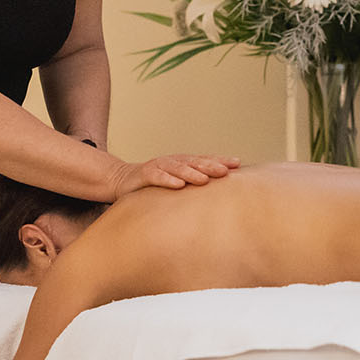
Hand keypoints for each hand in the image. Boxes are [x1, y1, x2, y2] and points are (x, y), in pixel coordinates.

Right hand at [108, 153, 240, 198]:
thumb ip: (193, 189)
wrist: (122, 181)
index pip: (205, 160)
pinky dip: (168, 179)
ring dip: (192, 173)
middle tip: (226, 171)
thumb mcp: (176, 186)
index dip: (220, 160)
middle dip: (211, 165)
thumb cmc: (155, 186)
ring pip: (178, 167)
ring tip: (204, 179)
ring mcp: (159, 166)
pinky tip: (178, 185)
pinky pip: (157, 176)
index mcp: (184, 164)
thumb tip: (220, 199)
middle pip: (195, 162)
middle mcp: (174, 162)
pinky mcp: (144, 174)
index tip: (237, 164)